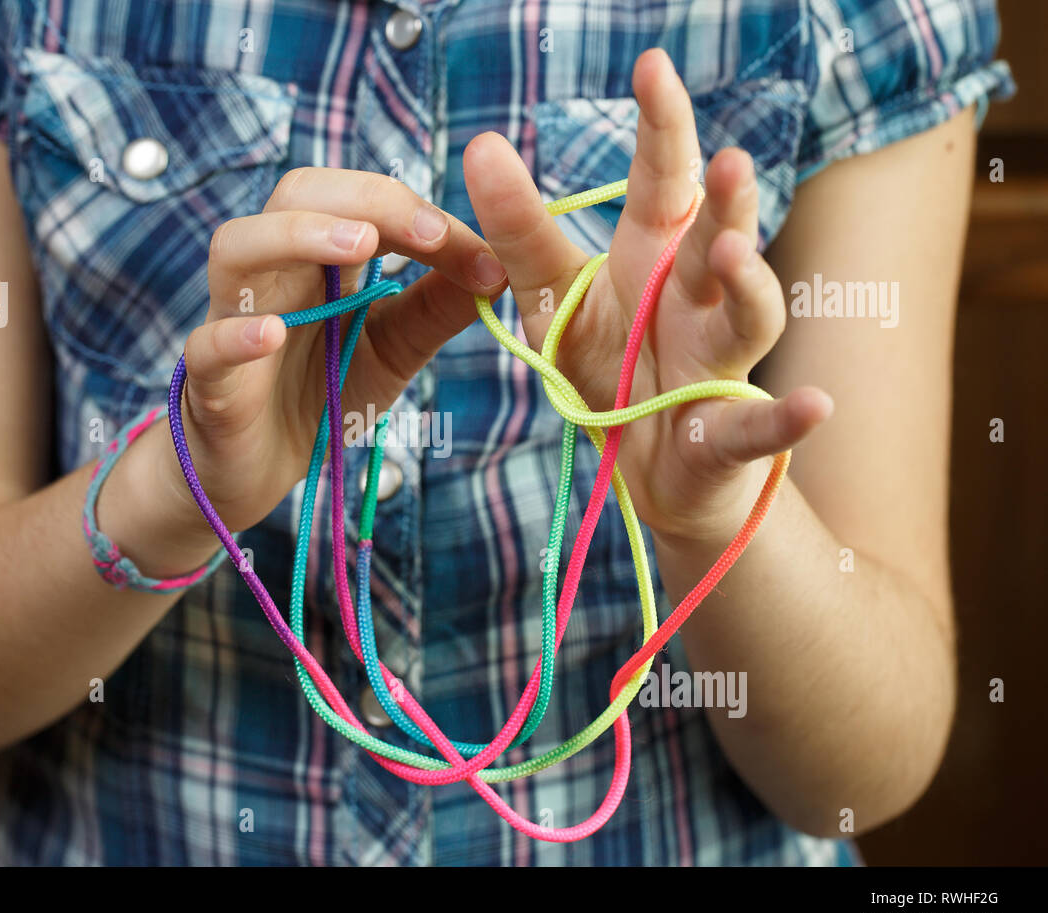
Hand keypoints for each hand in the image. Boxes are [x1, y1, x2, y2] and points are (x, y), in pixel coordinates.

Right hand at [159, 167, 509, 535]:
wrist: (262, 466)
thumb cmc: (323, 392)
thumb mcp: (395, 348)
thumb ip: (436, 308)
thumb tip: (501, 267)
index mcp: (319, 256)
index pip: (362, 203)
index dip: (419, 215)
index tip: (478, 254)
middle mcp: (273, 272)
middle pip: (294, 194)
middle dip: (363, 199)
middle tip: (424, 232)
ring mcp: (232, 320)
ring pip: (236, 247)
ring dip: (295, 235)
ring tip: (359, 245)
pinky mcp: (209, 382)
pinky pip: (206, 346)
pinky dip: (236, 335)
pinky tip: (272, 334)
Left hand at [462, 48, 832, 545]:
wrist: (644, 465)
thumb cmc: (607, 366)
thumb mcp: (553, 298)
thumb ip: (522, 232)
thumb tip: (480, 145)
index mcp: (655, 256)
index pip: (663, 181)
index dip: (662, 125)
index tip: (652, 64)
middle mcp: (699, 297)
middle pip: (716, 239)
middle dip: (727, 200)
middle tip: (725, 160)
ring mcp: (720, 363)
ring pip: (747, 317)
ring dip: (750, 284)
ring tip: (734, 252)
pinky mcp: (726, 433)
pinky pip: (756, 426)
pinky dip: (786, 418)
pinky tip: (815, 405)